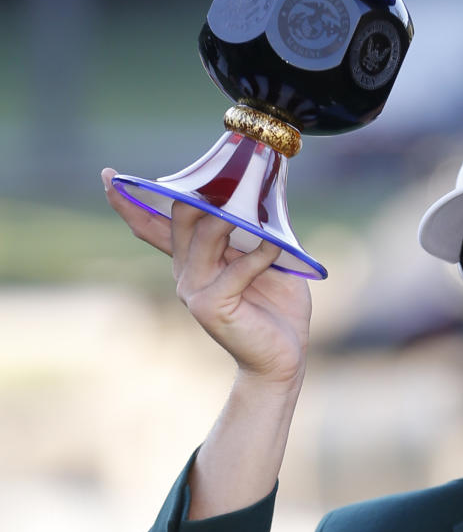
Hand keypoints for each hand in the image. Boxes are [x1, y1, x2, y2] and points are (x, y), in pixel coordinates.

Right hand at [102, 169, 310, 384]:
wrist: (284, 355)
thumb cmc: (278, 304)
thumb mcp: (264, 257)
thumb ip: (251, 232)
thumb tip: (254, 194)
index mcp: (193, 259)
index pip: (154, 227)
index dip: (130, 202)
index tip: (109, 176)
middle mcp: (186, 273)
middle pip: (181, 220)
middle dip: (202, 194)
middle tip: (231, 176)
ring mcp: (194, 290)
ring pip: (205, 237)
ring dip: (232, 217)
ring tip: (255, 206)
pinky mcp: (211, 306)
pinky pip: (236, 269)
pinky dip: (260, 254)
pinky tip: (274, 247)